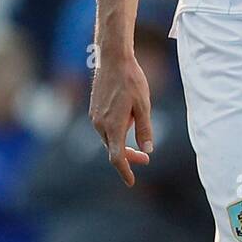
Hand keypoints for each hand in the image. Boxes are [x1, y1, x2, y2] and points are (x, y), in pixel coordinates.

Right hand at [89, 48, 153, 186]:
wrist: (112, 59)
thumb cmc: (131, 80)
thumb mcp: (144, 105)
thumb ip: (145, 129)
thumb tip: (148, 150)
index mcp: (113, 126)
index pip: (117, 157)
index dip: (125, 171)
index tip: (131, 182)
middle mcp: (100, 124)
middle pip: (113, 150)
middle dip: (129, 156)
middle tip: (146, 159)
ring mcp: (95, 117)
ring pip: (109, 138)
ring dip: (123, 142)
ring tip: (138, 125)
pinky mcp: (94, 110)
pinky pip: (105, 128)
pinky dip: (116, 131)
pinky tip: (127, 117)